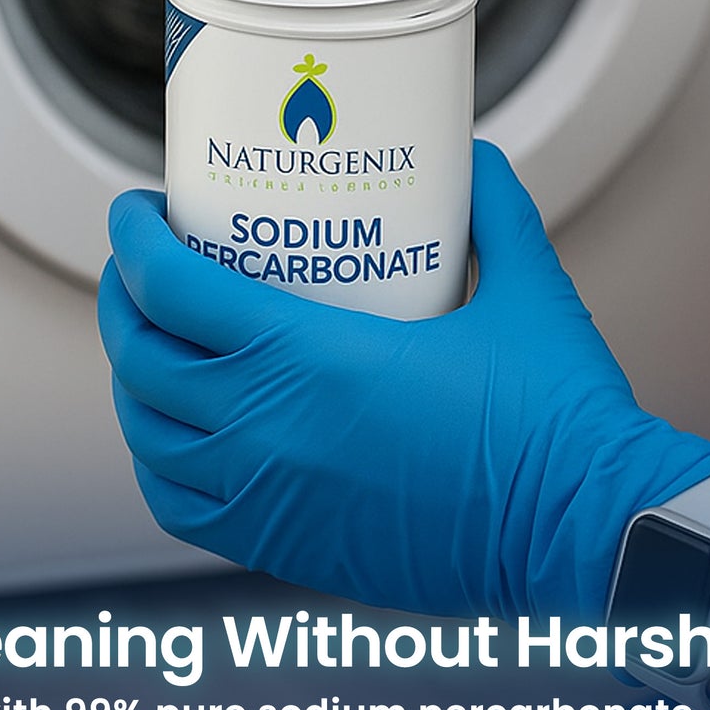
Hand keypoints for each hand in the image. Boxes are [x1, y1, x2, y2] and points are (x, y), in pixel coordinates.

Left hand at [99, 140, 709, 620]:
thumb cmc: (559, 419)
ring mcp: (273, 499)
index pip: (176, 290)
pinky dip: (159, 462)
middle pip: (143, 360)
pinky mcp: (289, 550)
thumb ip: (494, 212)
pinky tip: (179, 436)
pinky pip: (183, 508)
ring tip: (151, 345)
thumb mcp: (529, 290)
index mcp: (316, 359)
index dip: (137, 240)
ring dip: (134, 382)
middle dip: (123, 299)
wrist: (586, 533)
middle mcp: (273, 433)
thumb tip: (473, 160)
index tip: (137, 210)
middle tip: (140, 264)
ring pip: (149, 439)